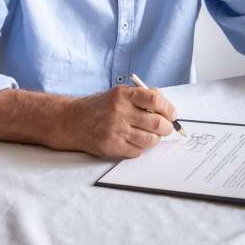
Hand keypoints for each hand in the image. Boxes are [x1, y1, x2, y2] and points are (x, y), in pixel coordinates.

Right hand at [59, 85, 175, 157]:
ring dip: (155, 140)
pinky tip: (134, 142)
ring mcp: (115, 129)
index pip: (156, 99)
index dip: (169, 109)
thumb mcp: (119, 93)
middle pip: (157, 123)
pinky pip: (137, 151)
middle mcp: (120, 111)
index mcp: (124, 95)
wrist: (72, 121)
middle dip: (167, 128)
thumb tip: (167, 107)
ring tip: (151, 136)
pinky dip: (140, 148)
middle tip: (166, 129)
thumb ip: (142, 97)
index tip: (172, 115)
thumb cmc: (99, 107)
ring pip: (149, 140)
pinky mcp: (111, 146)